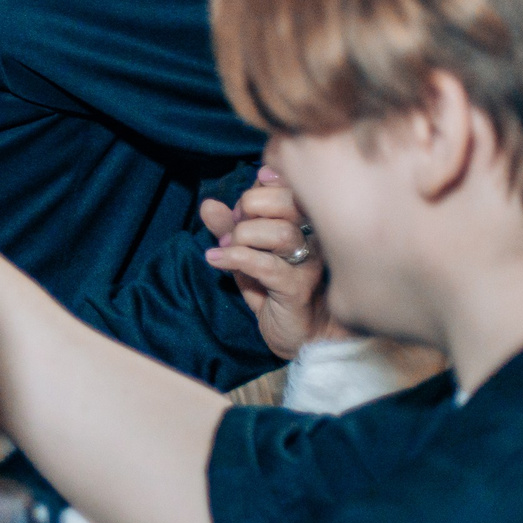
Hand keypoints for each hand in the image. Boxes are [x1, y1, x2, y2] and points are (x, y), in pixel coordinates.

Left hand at [197, 165, 333, 359]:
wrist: (301, 337)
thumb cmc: (276, 292)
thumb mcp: (247, 255)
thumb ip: (229, 227)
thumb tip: (208, 204)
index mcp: (306, 222)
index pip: (288, 185)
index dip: (258, 190)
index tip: (242, 210)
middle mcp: (315, 238)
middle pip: (287, 202)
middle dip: (249, 208)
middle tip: (233, 230)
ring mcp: (311, 263)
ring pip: (281, 233)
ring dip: (243, 236)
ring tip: (226, 248)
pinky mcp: (299, 289)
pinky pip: (266, 266)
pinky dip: (235, 257)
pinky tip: (216, 259)